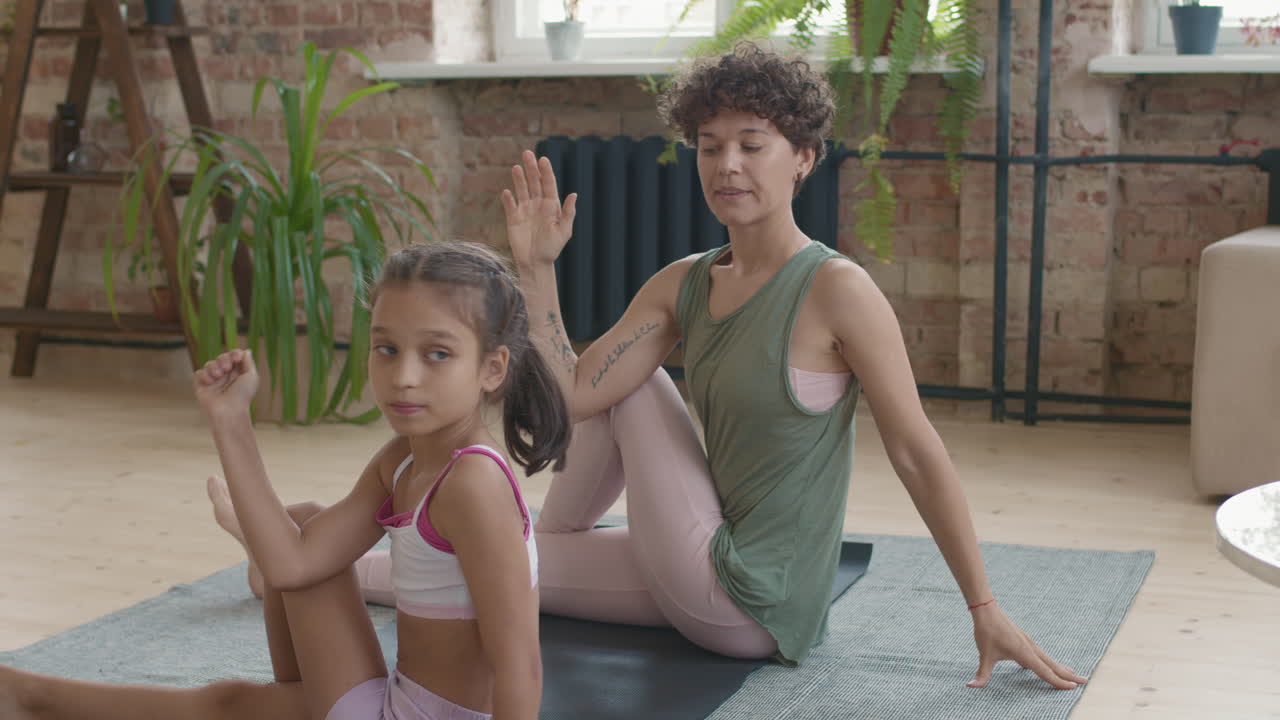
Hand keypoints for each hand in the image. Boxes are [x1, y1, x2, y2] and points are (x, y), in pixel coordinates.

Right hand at [193, 349, 258, 418]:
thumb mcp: (251, 376)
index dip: (234, 353)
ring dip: (214, 367)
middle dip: (224, 359)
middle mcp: (225, 376)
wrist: (229, 411)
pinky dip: (204, 375)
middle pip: (221, 357)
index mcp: (238, 373)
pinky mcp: (201, 386)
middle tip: (227, 368)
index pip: (234, 357)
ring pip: (210, 363)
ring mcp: (213, 381)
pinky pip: (199, 373)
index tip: (236, 358)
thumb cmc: (243, 395)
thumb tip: (246, 350)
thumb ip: (248, 362)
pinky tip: (210, 382)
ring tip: (218, 376)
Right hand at [501, 149, 576, 269]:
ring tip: (516, 167)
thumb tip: (573, 194)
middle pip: (534, 182)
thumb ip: (568, 213)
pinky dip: (508, 199)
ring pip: (522, 190)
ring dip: (519, 179)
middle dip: (531, 168)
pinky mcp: (513, 218)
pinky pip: (510, 205)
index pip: (548, 184)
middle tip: (527, 154)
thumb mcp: (564, 232)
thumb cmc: (552, 248)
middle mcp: (538, 205)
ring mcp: (525, 210)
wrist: (536, 263)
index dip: (546, 171)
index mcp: (551, 206)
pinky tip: (507, 192)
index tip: (543, 159)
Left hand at [967, 601, 1087, 689]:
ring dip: (1060, 667)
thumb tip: (971, 686)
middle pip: (1053, 665)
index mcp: (1024, 654)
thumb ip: (982, 674)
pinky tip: (1047, 665)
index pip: (1045, 672)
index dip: (1058, 682)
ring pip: (1048, 659)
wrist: (987, 610)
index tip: (1073, 688)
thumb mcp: (984, 655)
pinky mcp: (1025, 640)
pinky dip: (1048, 661)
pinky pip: (1041, 654)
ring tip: (1072, 674)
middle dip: (1069, 675)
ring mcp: (1029, 643)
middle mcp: (1031, 648)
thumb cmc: (986, 632)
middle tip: (1084, 682)